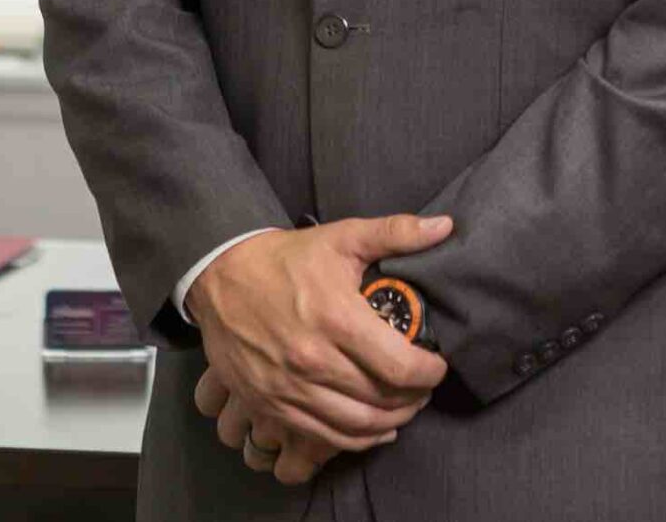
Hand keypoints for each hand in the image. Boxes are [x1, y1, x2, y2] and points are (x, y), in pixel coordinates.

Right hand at [186, 213, 452, 465]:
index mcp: (337, 318)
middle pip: (383, 401)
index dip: (430, 373)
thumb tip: (445, 225)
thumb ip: (395, 232)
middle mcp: (314, 360)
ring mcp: (290, 388)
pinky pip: (324, 438)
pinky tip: (373, 429)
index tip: (438, 366)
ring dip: (391, 423)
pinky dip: (356, 440)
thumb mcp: (341, 237)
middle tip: (424, 387)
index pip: (401, 367)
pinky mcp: (270, 405)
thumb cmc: (286, 259)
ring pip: (357, 426)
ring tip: (404, 407)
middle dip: (415, 398)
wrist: (221, 277)